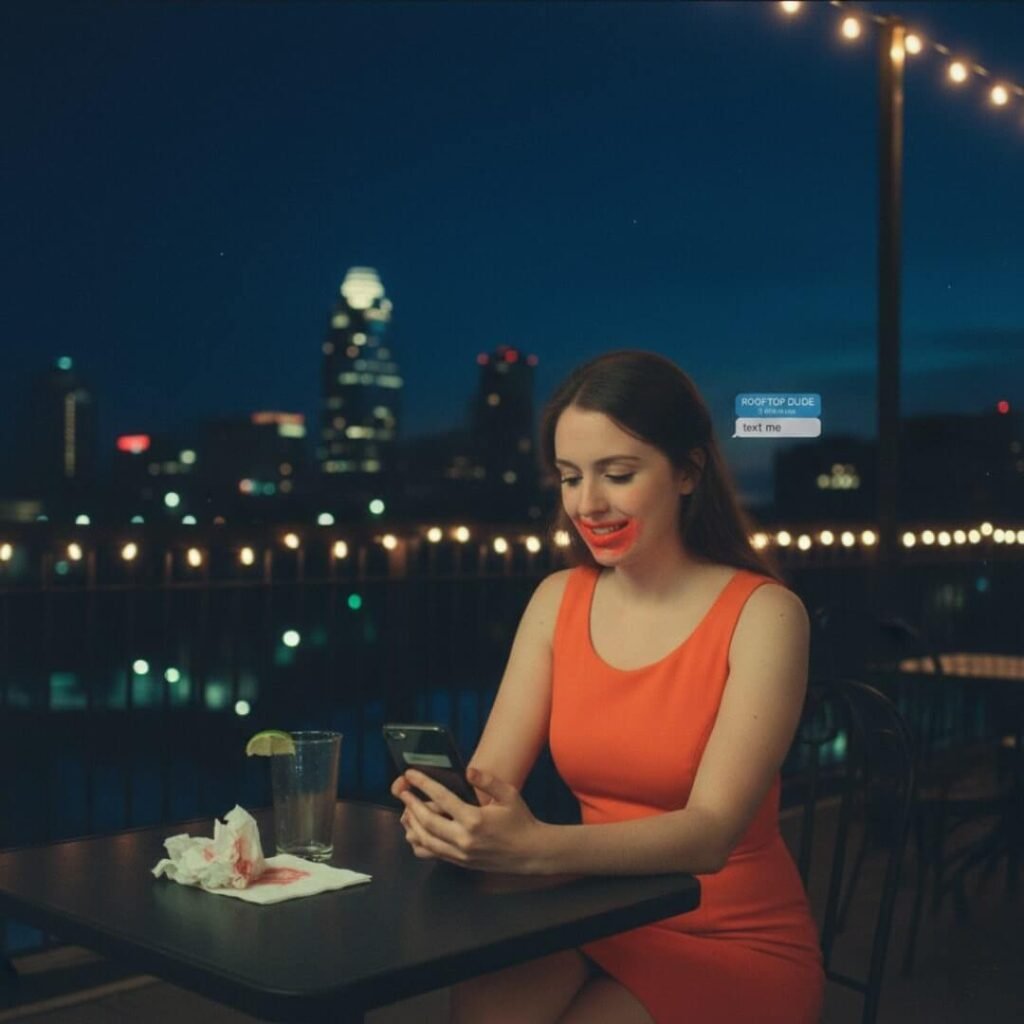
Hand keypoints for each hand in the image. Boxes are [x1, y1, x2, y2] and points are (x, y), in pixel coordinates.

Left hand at [396, 767, 546, 872]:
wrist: (530, 853)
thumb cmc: (520, 821)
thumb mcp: (509, 794)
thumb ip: (487, 780)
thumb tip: (468, 770)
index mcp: (475, 819)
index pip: (441, 798)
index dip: (423, 784)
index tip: (411, 774)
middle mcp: (464, 838)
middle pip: (427, 820)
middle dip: (411, 803)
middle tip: (402, 791)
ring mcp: (460, 853)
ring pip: (425, 840)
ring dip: (411, 823)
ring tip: (406, 809)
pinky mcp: (459, 862)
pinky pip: (431, 853)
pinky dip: (419, 842)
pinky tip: (415, 831)